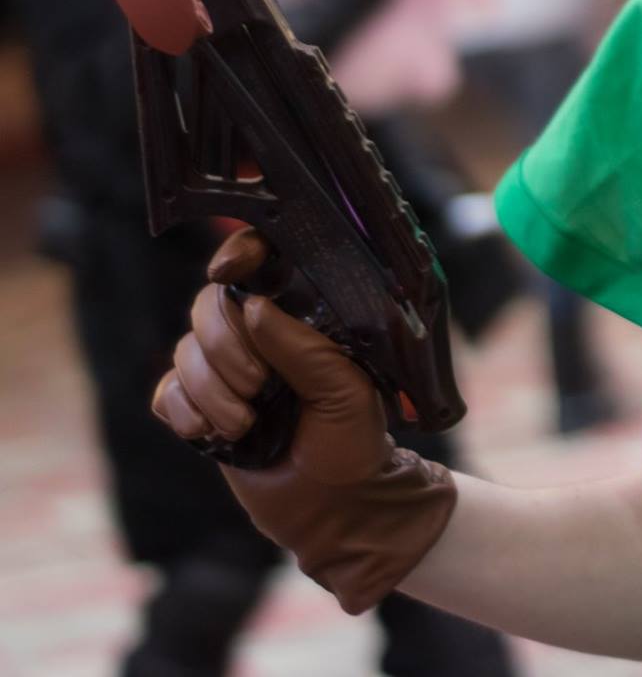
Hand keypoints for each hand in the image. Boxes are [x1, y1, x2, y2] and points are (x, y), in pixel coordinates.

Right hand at [152, 228, 456, 612]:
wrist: (335, 507)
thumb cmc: (353, 441)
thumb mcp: (344, 389)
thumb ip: (303, 347)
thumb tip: (252, 306)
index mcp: (302, 319)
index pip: (262, 264)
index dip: (238, 255)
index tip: (227, 271)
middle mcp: (260, 336)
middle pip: (209, 307)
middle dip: (225, 348)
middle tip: (259, 387)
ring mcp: (226, 372)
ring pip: (183, 352)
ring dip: (211, 392)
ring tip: (247, 425)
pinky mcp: (199, 409)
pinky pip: (165, 393)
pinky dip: (185, 414)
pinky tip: (217, 437)